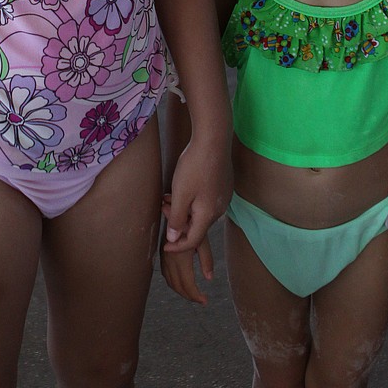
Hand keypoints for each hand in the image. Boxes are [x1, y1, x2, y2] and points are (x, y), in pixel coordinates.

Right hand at [160, 203, 213, 303]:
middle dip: (189, 296)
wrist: (174, 209)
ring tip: (193, 294)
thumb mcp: (202, 239)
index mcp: (181, 257)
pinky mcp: (162, 254)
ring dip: (181, 291)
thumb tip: (209, 278)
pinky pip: (166, 274)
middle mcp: (170, 259)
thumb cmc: (191, 222)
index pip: (187, 283)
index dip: (195, 295)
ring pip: (170, 282)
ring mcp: (164, 257)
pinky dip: (173, 283)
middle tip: (201, 300)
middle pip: (178, 286)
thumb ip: (206, 259)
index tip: (204, 301)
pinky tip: (181, 283)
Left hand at [161, 137, 231, 298]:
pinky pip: (208, 201)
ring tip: (171, 196)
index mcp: (208, 215)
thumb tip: (174, 239)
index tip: (165, 248)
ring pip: (202, 213)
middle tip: (164, 207)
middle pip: (198, 226)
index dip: (178, 247)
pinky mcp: (224, 186)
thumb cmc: (195, 166)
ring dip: (186, 210)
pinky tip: (186, 187)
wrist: (214, 139)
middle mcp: (219, 209)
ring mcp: (224, 197)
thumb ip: (176, 218)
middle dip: (179, 223)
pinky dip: (194, 201)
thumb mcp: (180, 194)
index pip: (193, 241)